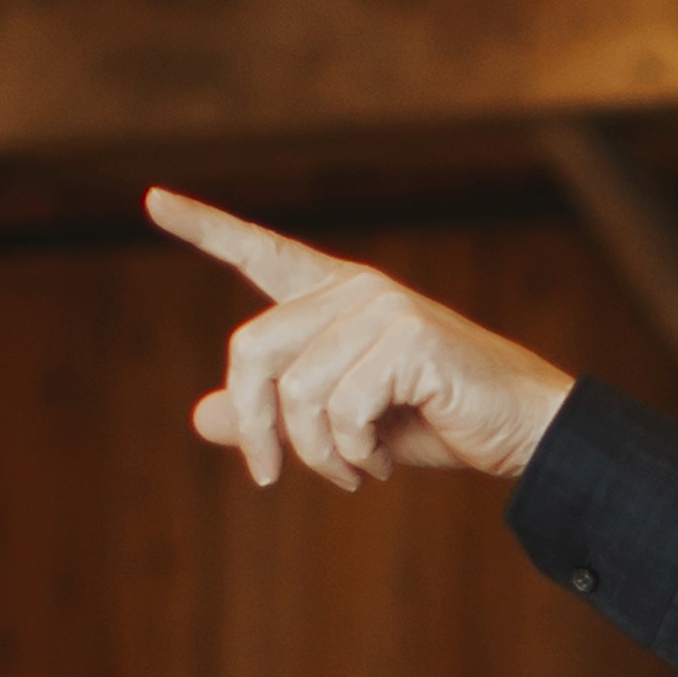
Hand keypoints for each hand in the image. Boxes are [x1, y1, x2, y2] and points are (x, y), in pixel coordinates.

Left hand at [150, 192, 576, 489]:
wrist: (523, 431)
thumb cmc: (436, 423)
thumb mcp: (341, 425)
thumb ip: (276, 416)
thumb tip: (202, 417)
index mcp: (337, 296)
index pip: (262, 253)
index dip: (206, 228)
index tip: (154, 199)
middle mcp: (354, 290)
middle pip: (252, 351)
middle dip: (255, 427)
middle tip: (269, 477)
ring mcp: (381, 308)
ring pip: (295, 392)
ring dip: (316, 454)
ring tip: (353, 471)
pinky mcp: (406, 338)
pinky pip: (339, 409)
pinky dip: (349, 453)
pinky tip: (380, 461)